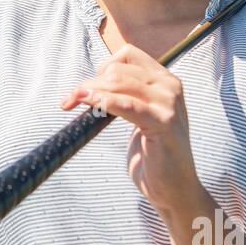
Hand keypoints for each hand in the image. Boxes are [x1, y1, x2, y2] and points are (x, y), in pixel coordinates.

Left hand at [60, 42, 199, 213]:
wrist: (176, 189)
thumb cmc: (154, 155)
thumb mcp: (141, 118)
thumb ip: (127, 97)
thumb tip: (91, 84)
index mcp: (165, 81)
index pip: (128, 54)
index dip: (102, 66)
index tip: (88, 89)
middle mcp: (170, 86)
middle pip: (117, 70)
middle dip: (88, 83)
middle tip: (69, 101)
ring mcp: (169, 103)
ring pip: (117, 82)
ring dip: (89, 91)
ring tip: (71, 103)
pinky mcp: (163, 122)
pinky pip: (126, 104)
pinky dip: (103, 101)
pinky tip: (89, 104)